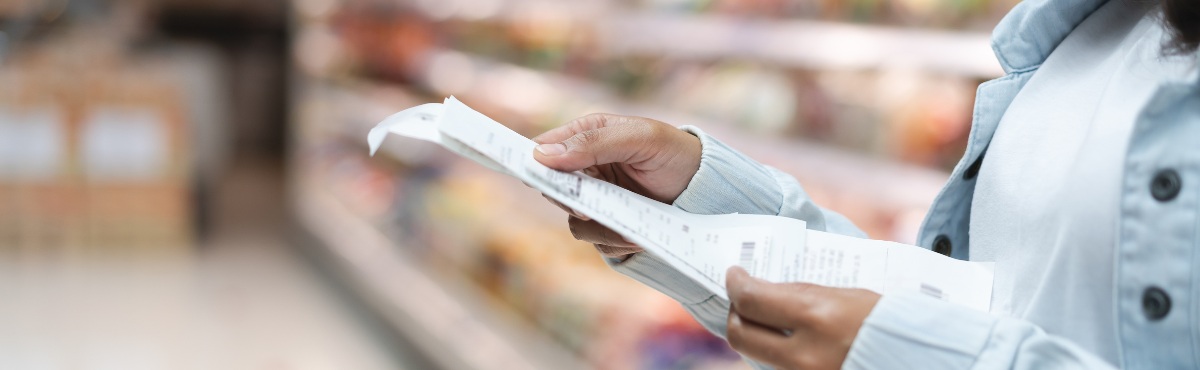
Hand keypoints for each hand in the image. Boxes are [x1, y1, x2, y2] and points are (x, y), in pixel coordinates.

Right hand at [532, 113, 701, 257]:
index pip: (542, 150)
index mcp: (585, 137)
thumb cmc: (674, 153)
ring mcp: (597, 200)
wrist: (707, 189)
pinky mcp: (610, 226)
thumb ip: (593, 142)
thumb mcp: (639, 138)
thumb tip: (542, 154)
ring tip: (629, 227)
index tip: (540, 180)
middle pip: (553, 192)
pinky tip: (638, 236)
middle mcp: (586, 169)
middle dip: (573, 203)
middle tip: (589, 209)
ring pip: (574, 222)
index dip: (534, 165)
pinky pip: (597, 242)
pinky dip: (616, 241)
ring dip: (600, 228)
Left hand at [725, 267, 879, 369]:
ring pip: (756, 357)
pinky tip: (784, 340)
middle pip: (740, 335)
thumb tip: (767, 289)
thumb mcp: (846, 297)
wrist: (921, 360)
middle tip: (742, 298)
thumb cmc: (890, 322)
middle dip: (735, 313)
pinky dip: (775, 354)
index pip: (751, 300)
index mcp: (816, 317)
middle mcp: (804, 354)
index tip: (735, 274)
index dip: (735, 284)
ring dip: (755, 335)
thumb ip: (803, 294)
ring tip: (764, 318)